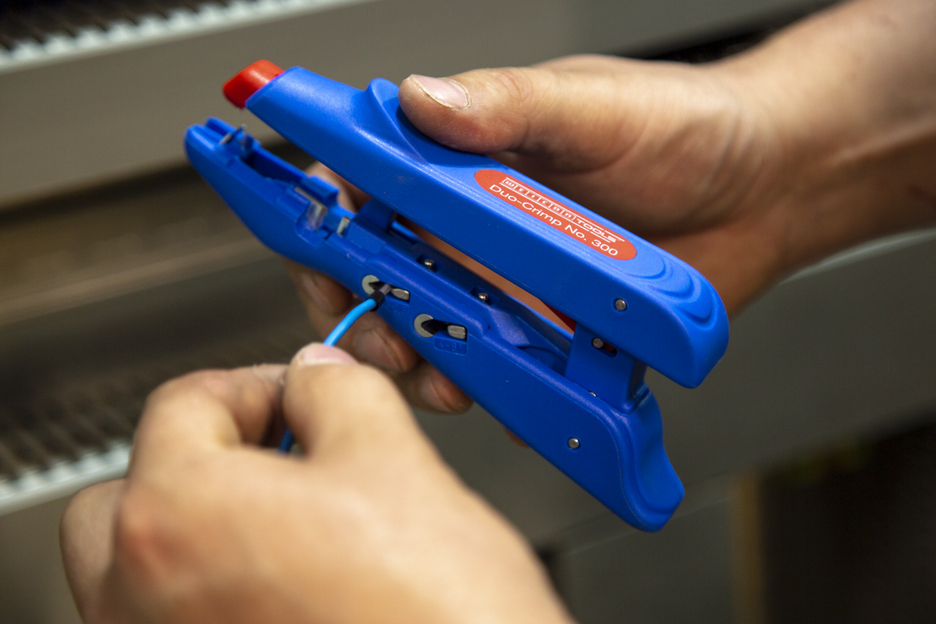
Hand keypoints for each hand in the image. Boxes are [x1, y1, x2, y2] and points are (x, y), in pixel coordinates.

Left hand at [61, 345, 571, 623]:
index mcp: (175, 515)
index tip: (298, 394)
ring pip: (141, 565)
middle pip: (132, 490)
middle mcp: (139, 596)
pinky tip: (290, 581)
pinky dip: (215, 586)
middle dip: (206, 456)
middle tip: (281, 451)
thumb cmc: (433, 616)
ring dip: (201, 525)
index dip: (256, 383)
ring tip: (289, 518)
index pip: (183, 404)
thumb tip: (318, 379)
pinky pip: (174, 617)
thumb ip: (340, 392)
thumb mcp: (394, 461)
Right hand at [288, 0, 935, 410]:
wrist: (768, 187)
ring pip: (434, 329)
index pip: (367, 180)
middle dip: (365, 308)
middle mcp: (478, 225)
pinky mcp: (550, 331)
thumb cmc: (686, 128)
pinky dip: (490, 390)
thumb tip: (422, 101)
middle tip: (380, 330)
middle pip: (382, 270)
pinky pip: (502, 370)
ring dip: (423, 359)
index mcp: (468, 159)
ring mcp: (511, 282)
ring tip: (444, 371)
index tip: (307, 237)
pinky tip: (500, 391)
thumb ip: (506, 106)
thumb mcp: (592, 105)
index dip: (326, 210)